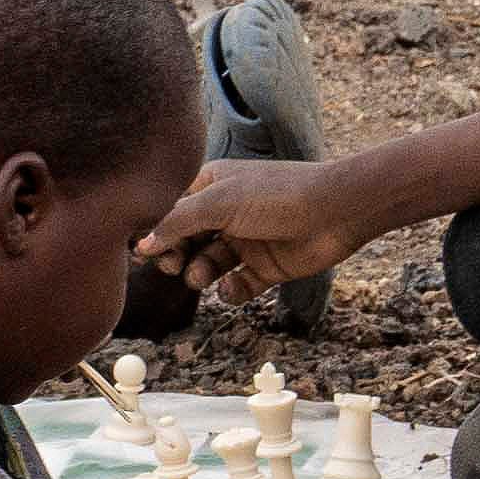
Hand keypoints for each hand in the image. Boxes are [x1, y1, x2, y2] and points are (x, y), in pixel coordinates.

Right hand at [163, 155, 381, 299]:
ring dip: (200, 274)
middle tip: (174, 266)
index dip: (157, 231)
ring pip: (208, 265)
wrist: (338, 211)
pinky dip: (230, 291)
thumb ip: (177, 222)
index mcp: (212, 187)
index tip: (144, 252)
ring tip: (203, 276)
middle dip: (176, 256)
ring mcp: (246, 241)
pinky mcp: (265, 267)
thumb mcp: (219, 202)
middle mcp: (226, 213)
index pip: (172, 210)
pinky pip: (237, 286)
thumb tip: (141, 244)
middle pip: (186, 241)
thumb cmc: (278, 195)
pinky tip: (233, 287)